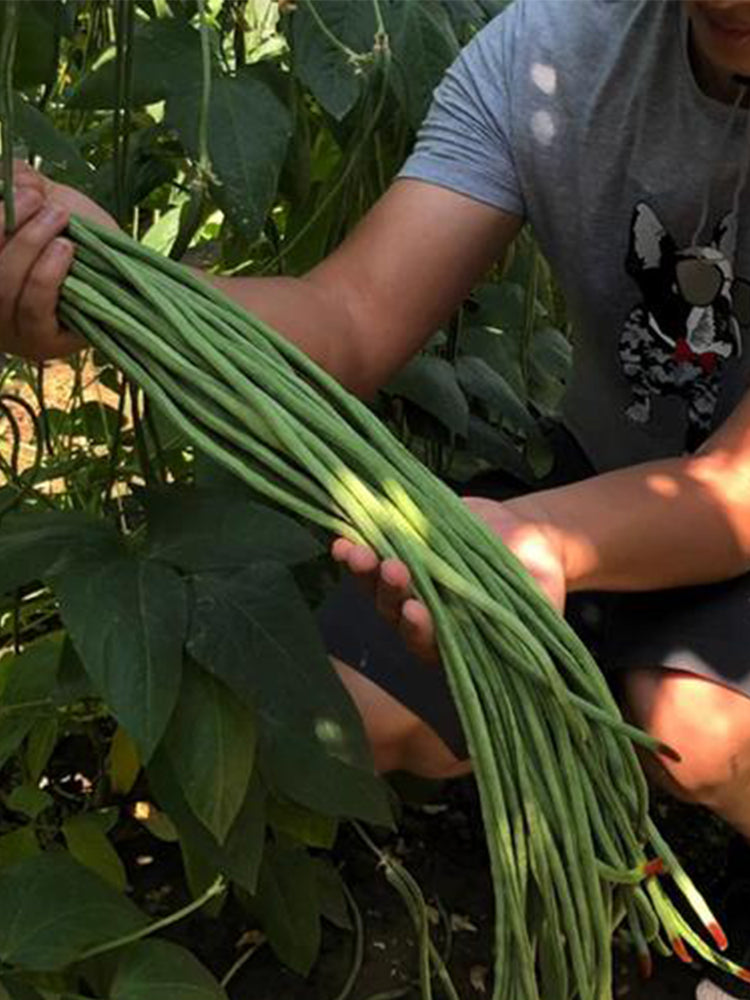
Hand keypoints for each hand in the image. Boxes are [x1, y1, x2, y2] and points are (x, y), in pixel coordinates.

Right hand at [0, 161, 114, 360]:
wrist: (126, 276)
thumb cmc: (82, 240)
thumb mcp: (48, 206)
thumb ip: (25, 185)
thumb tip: (15, 174)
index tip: (25, 190)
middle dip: (12, 225)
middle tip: (44, 202)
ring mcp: (11, 328)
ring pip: (2, 287)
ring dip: (29, 244)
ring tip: (60, 218)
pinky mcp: (41, 343)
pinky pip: (32, 310)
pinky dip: (45, 276)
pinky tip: (66, 249)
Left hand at [331, 495, 566, 664]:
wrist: (523, 534)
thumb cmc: (537, 577)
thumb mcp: (543, 602)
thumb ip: (533, 630)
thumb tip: (539, 663)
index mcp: (457, 638)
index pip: (431, 645)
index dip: (421, 631)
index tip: (418, 612)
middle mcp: (426, 617)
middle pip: (396, 615)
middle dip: (391, 593)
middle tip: (393, 570)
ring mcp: (410, 586)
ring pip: (376, 588)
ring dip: (364, 572)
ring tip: (357, 553)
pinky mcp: (400, 554)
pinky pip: (371, 556)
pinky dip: (356, 549)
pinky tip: (341, 539)